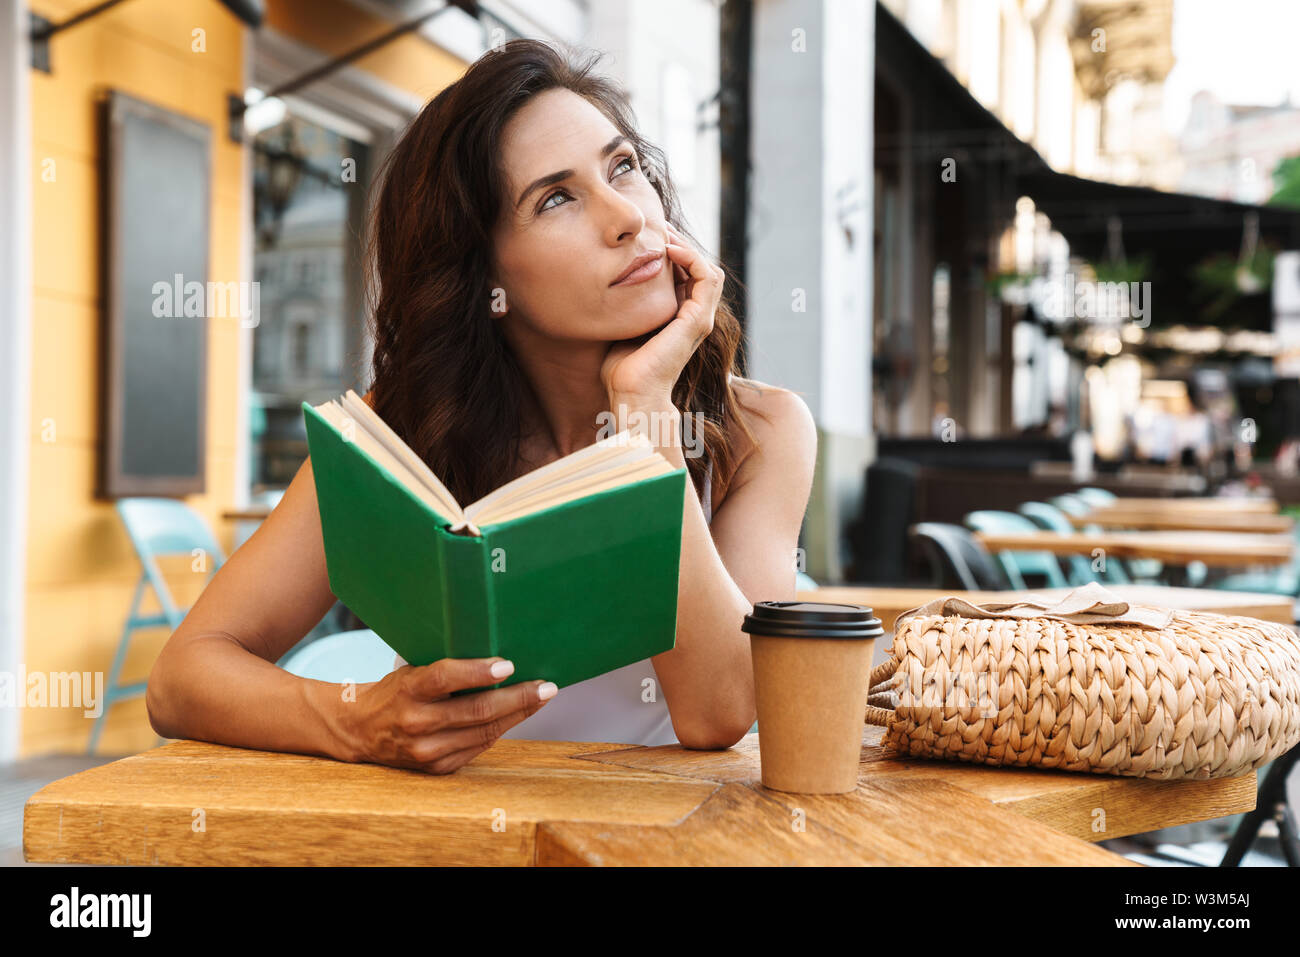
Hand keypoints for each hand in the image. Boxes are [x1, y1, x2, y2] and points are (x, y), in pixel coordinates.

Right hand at [342, 657, 554, 774]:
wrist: (360, 730)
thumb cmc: (395, 691)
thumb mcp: (412, 670)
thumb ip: (445, 668)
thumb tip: (496, 657)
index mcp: (408, 691)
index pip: (445, 679)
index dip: (478, 672)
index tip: (508, 664)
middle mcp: (416, 723)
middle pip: (476, 710)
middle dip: (518, 697)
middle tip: (546, 686)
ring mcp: (427, 750)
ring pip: (483, 732)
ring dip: (518, 714)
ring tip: (541, 698)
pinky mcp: (436, 767)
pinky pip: (478, 746)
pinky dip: (501, 729)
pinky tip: (518, 715)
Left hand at [600, 222, 723, 410]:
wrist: (630, 393)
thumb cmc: (620, 368)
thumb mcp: (623, 325)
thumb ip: (626, 306)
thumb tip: (608, 281)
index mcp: (679, 320)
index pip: (685, 277)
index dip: (671, 254)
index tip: (649, 238)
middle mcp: (694, 318)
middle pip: (698, 270)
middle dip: (680, 245)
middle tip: (658, 227)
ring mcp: (699, 319)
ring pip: (708, 270)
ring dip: (689, 248)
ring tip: (665, 235)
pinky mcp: (698, 320)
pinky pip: (707, 277)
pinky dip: (692, 259)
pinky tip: (669, 250)